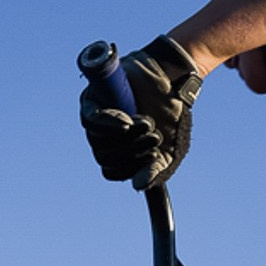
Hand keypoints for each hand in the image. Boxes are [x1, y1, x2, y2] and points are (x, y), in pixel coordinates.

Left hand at [80, 36, 203, 189]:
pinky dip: (108, 123)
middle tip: (154, 138)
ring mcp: (96, 118)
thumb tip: (137, 186)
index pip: (110, 171)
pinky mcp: (93, 99)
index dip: (129, 168)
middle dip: (131, 151)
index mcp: (117, 151)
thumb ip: (155, 169)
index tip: (152, 157)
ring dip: (125, 136)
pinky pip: (91, 118)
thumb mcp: (168, 149)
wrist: (174, 79)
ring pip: (98, 139)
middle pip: (104, 156)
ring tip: (146, 123)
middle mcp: (103, 137)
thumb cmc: (169, 115)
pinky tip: (125, 122)